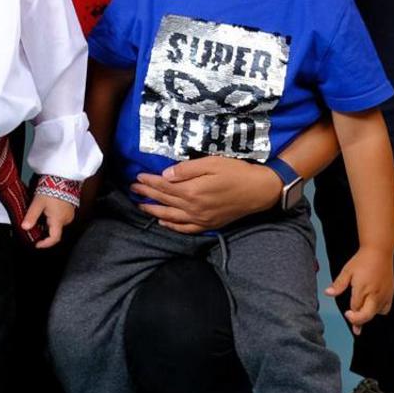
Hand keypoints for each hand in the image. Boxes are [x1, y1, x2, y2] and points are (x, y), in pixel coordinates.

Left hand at [20, 193, 75, 247]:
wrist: (63, 177)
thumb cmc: (51, 189)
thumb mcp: (38, 203)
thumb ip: (31, 216)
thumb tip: (24, 227)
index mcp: (59, 220)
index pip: (54, 239)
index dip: (45, 244)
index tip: (37, 244)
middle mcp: (66, 219)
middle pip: (54, 231)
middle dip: (44, 231)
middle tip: (34, 227)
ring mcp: (69, 214)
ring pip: (57, 224)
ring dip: (48, 224)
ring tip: (39, 216)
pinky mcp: (70, 209)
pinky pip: (60, 218)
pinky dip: (52, 218)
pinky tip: (46, 211)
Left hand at [131, 156, 283, 233]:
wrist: (260, 190)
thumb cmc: (236, 172)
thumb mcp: (211, 163)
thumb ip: (186, 170)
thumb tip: (165, 175)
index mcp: (192, 191)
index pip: (163, 187)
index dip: (149, 182)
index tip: (137, 177)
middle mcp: (193, 208)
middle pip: (164, 201)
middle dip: (147, 195)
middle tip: (133, 189)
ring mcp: (201, 219)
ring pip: (170, 217)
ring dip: (154, 212)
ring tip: (141, 206)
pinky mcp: (209, 224)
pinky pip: (186, 229)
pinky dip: (172, 227)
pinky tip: (163, 223)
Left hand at [324, 247, 393, 332]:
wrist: (379, 251)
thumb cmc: (362, 261)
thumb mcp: (347, 271)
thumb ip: (338, 284)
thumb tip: (327, 293)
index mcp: (363, 288)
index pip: (356, 308)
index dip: (351, 315)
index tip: (347, 314)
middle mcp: (375, 294)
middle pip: (367, 315)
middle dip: (359, 322)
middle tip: (355, 329)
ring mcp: (384, 295)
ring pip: (376, 313)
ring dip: (368, 315)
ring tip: (361, 314)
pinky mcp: (390, 294)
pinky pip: (385, 309)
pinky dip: (378, 311)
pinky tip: (372, 308)